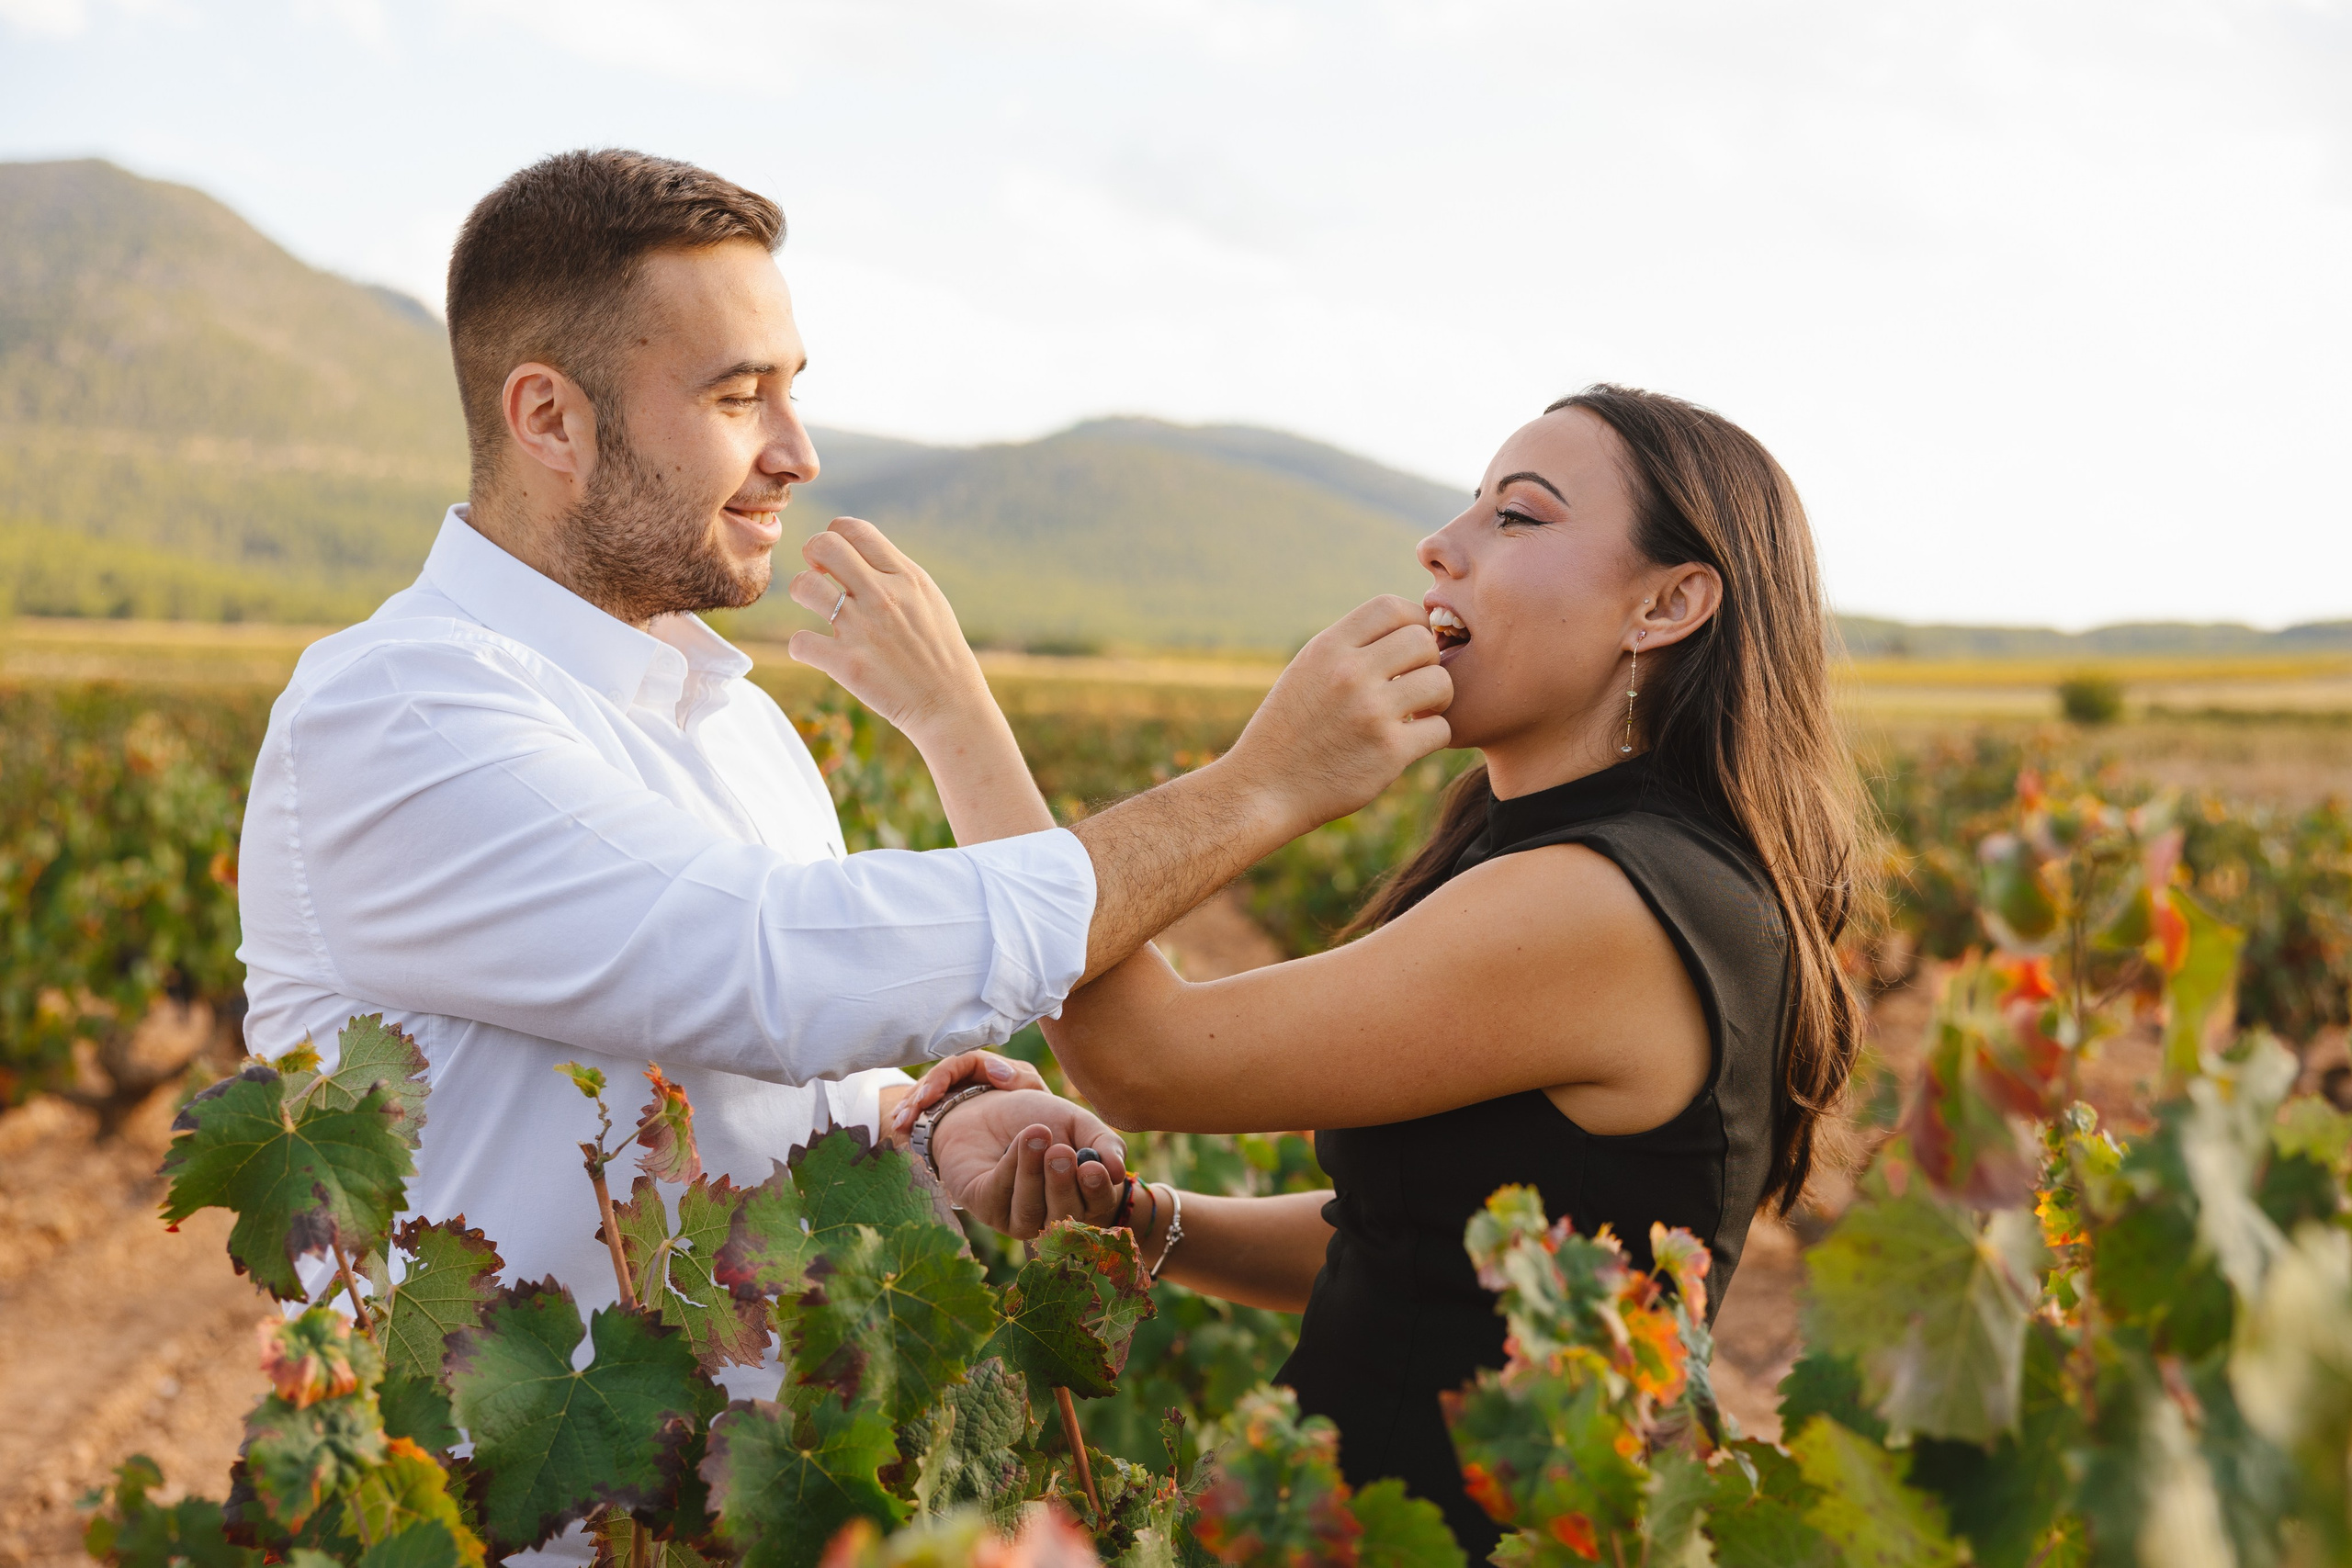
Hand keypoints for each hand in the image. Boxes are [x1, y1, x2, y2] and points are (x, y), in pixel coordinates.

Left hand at [785, 517, 992, 748]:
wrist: (950, 704)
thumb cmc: (939, 652)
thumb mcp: (928, 600)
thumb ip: (894, 573)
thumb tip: (857, 553)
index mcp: (905, 576)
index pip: (854, 529)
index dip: (835, 535)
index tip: (836, 558)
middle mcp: (883, 596)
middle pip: (823, 545)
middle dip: (812, 555)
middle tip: (819, 575)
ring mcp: (863, 629)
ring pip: (803, 586)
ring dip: (802, 594)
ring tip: (816, 608)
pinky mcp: (847, 664)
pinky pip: (800, 641)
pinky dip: (802, 647)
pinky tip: (818, 652)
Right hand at [889, 1050, 1046, 1137]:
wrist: (1035, 1134)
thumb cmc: (1037, 1109)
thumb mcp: (1034, 1093)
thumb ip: (1023, 1080)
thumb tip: (996, 1069)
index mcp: (987, 1067)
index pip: (957, 1063)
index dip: (939, 1078)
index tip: (928, 1098)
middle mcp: (967, 1077)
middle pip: (935, 1079)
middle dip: (917, 1096)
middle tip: (904, 1117)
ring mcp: (953, 1095)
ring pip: (925, 1095)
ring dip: (910, 1109)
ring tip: (899, 1126)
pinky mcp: (945, 1114)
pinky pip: (925, 1113)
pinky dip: (913, 1120)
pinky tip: (901, 1132)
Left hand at [925, 1088, 1128, 1237]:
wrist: (992, 1105)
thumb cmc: (1041, 1118)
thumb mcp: (1078, 1123)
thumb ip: (1104, 1142)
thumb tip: (1118, 1171)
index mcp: (1082, 1198)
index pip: (1097, 1206)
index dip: (1097, 1191)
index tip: (1093, 1167)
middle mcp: (1052, 1216)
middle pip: (1064, 1216)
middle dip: (1062, 1185)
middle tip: (1060, 1152)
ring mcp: (1018, 1217)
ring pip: (1030, 1212)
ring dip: (1033, 1173)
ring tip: (1036, 1134)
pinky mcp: (986, 1209)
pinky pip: (999, 1197)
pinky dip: (1010, 1167)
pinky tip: (1017, 1142)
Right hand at [1213, 596, 1451, 839]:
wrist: (1264, 790)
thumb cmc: (1289, 730)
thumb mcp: (1306, 672)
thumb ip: (1349, 648)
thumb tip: (1406, 628)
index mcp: (1328, 648)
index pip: (1392, 607)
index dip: (1412, 622)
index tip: (1408, 648)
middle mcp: (1350, 674)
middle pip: (1423, 641)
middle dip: (1427, 662)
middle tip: (1413, 684)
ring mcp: (1371, 713)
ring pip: (1441, 683)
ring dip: (1437, 699)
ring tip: (1418, 712)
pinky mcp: (1389, 752)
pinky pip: (1441, 729)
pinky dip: (1432, 736)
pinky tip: (1409, 742)